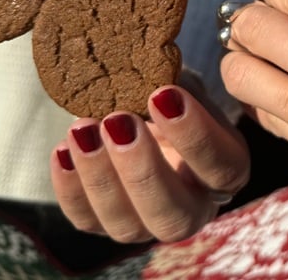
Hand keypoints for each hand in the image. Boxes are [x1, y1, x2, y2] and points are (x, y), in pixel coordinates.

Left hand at [50, 76, 248, 243]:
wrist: (139, 108)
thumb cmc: (168, 94)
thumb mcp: (181, 82)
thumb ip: (176, 82)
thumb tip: (154, 61)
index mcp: (224, 171)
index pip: (221, 167)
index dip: (194, 136)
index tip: (163, 95)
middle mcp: (193, 208)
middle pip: (174, 215)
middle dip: (142, 169)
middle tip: (118, 121)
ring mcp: (147, 224)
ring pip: (127, 226)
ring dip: (100, 177)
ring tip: (82, 129)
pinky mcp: (105, 225)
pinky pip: (86, 221)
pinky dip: (70, 187)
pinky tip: (63, 149)